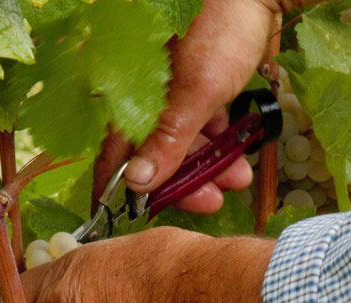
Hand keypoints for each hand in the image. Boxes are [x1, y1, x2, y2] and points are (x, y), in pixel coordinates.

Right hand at [93, 0, 281, 214]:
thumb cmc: (221, 31)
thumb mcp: (197, 91)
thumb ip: (168, 140)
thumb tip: (138, 184)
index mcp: (127, 96)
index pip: (113, 157)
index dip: (121, 194)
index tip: (127, 224)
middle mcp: (142, 98)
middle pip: (152, 158)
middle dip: (184, 184)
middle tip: (212, 201)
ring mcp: (169, 95)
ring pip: (181, 146)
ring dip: (208, 167)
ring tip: (237, 178)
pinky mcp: (196, 89)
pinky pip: (199, 128)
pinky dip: (216, 144)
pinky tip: (237, 155)